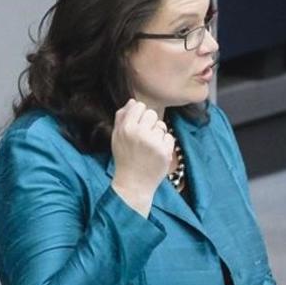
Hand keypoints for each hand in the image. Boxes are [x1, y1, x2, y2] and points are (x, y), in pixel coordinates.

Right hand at [110, 99, 174, 215]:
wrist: (133, 183)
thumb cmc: (124, 158)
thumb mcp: (116, 136)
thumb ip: (122, 117)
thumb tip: (132, 101)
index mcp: (126, 128)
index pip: (139, 106)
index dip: (140, 115)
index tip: (138, 126)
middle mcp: (139, 133)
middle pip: (152, 114)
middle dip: (150, 124)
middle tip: (144, 138)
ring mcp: (153, 142)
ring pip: (161, 126)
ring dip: (157, 134)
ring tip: (149, 147)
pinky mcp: (165, 151)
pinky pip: (169, 137)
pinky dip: (165, 144)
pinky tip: (156, 153)